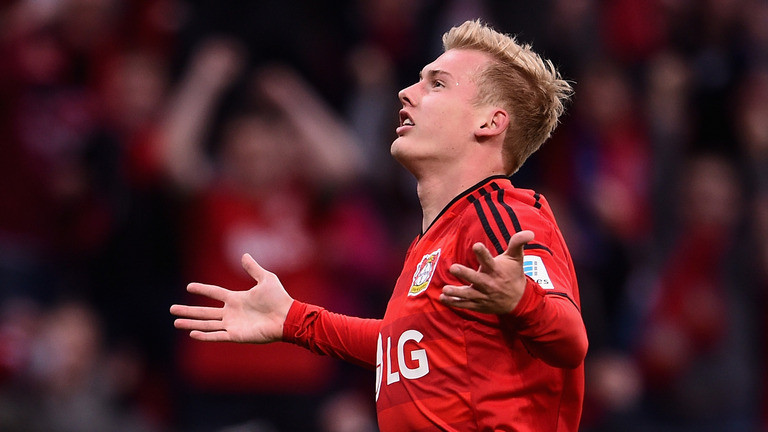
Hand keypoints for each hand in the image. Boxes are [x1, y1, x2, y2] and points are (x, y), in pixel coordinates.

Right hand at [170, 254, 292, 342]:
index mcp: (237, 299)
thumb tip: (244, 255)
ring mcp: (233, 325)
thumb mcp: (266, 278)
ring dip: (191, 324)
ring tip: (175, 322)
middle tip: (172, 310)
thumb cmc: (278, 298)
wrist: (287, 316)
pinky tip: (192, 334)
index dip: (203, 290)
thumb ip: (253, 268)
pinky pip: (217, 336)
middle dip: (188, 311)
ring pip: (207, 324)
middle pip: (205, 312)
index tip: (189, 287)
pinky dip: (205, 335)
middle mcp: (232, 313)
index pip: (215, 293)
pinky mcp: (236, 335)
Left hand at [440, 230, 533, 313]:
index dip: (482, 253)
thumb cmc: (513, 274)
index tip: (476, 246)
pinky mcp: (479, 305)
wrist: (519, 301)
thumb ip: (517, 243)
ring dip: (457, 292)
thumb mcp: (517, 258)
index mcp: (496, 270)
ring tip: (445, 289)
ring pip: (469, 295)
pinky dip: (454, 302)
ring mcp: (483, 296)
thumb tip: (530, 232)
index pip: (489, 261)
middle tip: (453, 268)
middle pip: (476, 279)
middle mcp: (489, 283)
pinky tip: (442, 298)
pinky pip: (465, 305)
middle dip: (465, 274)